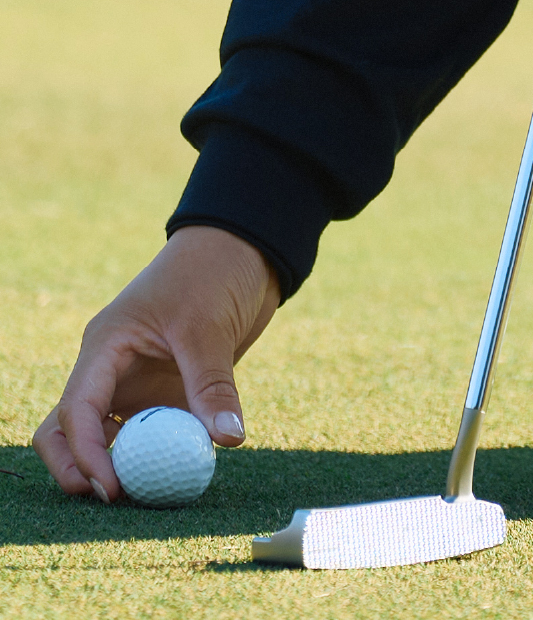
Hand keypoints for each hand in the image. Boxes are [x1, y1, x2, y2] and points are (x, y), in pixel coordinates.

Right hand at [32, 226, 279, 501]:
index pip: (77, 408)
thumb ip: (214, 385)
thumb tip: (228, 440)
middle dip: (79, 466)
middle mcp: (112, 368)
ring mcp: (137, 381)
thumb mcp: (209, 328)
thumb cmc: (212, 273)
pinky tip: (179, 472)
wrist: (243, 252)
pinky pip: (154, 430)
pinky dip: (159, 452)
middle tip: (111, 499)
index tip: (110, 487)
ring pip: (110, 433)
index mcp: (105, 346)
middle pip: (70, 427)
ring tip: (144, 494)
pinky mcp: (168, 390)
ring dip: (119, 463)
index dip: (86, 452)